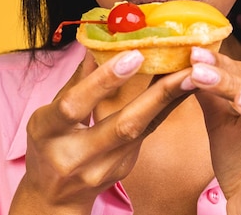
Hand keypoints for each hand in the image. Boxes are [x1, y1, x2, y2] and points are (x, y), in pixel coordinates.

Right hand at [9, 50, 191, 214]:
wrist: (54, 197)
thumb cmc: (48, 146)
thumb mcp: (48, 114)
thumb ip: (76, 81)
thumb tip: (97, 43)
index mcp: (48, 133)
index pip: (75, 105)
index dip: (104, 81)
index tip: (134, 56)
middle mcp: (76, 156)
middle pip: (122, 126)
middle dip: (157, 95)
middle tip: (184, 67)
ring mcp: (104, 168)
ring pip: (143, 130)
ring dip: (171, 99)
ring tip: (193, 72)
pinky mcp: (124, 168)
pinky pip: (148, 133)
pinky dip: (166, 108)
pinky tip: (183, 88)